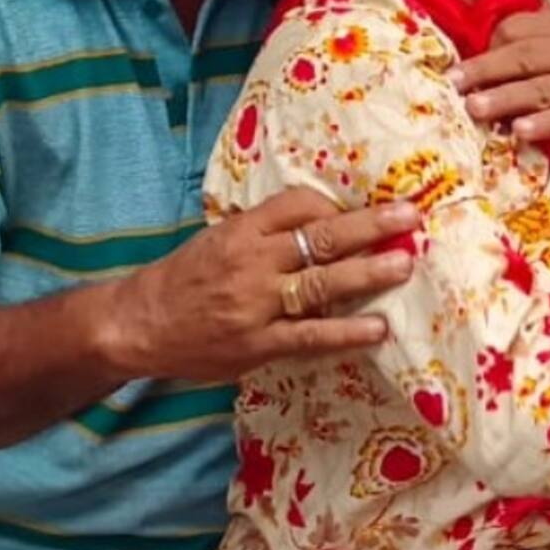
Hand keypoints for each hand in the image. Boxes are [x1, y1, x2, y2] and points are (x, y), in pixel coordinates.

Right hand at [104, 188, 420, 383]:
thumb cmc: (184, 278)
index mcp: (242, 231)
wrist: (139, 324)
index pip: (298, 205)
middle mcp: (252, 262)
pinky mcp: (257, 344)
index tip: (369, 207)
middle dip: (369, 226)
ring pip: (320, 284)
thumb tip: (322, 221)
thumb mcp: (218, 239)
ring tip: (404, 264)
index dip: (337, 205)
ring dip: (367, 274)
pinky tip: (377, 328)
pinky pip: (309, 336)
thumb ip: (264, 232)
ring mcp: (256, 304)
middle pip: (319, 237)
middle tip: (411, 216)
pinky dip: (345, 332)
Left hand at [451, 10, 549, 145]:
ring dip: (507, 98)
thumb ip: (525, 46)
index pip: (519, 30)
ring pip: (543, 88)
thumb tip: (472, 62)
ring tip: (476, 109)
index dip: (487, 49)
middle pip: (525, 58)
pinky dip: (546, 124)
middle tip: (455, 85)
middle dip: (487, 71)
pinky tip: (521, 131)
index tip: (458, 70)